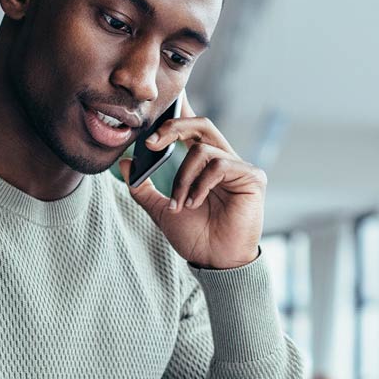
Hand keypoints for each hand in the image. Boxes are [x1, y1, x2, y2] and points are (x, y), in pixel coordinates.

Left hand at [119, 94, 264, 269]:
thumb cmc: (195, 237)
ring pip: (203, 150)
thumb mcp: (161, 210)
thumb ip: (143, 187)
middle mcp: (224, 160)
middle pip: (201, 124)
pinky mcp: (252, 177)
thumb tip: (125, 162)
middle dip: (173, 128)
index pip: (192, 128)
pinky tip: (195, 203)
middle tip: (151, 144)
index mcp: (205, 164)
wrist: (215, 261)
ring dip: (182, 177)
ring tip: (179, 204)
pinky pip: (220, 165)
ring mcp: (239, 168)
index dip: (175, 116)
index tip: (149, 129)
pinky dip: (200, 184)